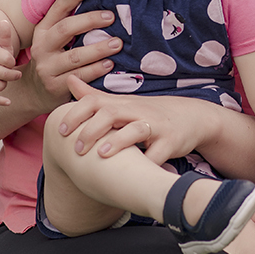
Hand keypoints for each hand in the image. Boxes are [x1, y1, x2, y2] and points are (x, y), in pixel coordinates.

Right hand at [0, 21, 22, 105]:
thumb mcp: (3, 44)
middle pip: (6, 75)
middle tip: (14, 72)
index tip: (11, 60)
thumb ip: (4, 35)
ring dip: (5, 83)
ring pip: (1, 86)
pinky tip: (9, 102)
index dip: (13, 62)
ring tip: (2, 77)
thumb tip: (4, 22)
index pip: (9, 60)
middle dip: (12, 74)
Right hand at [20, 0, 119, 110]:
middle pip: (65, 29)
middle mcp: (42, 47)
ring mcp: (47, 67)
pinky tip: (110, 64)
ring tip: (118, 43)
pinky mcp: (56, 86)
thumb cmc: (56, 56)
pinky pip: (79, 76)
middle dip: (89, 21)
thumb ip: (70, 20)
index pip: (58, 9)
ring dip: (98, 49)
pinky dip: (96, 70)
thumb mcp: (55, 38)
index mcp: (43, 30)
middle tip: (111, 17)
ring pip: (75, 56)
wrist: (37, 90)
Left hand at [59, 76, 214, 164]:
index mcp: (123, 104)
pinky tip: (135, 174)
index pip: (95, 102)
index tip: (61, 132)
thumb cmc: (150, 113)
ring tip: (102, 154)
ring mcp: (156, 126)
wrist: (192, 117)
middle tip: (77, 149)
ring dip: (118, 141)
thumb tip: (69, 79)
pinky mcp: (171, 141)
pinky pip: (158, 154)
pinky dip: (147, 163)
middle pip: (112, 112)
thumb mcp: (123, 103)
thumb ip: (94, 96)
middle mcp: (138, 111)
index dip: (76, 114)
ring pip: (136, 129)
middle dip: (92, 129)